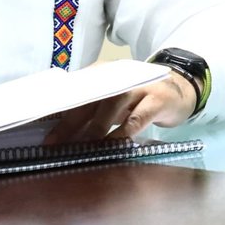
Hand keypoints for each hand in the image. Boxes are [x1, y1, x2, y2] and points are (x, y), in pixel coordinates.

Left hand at [43, 64, 196, 144]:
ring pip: (110, 109)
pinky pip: (137, 119)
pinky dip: (123, 133)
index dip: (58, 111)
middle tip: (53, 145)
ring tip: (80, 149)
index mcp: (102, 75)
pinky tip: (114, 145)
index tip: (43, 132)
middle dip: (69, 125)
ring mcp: (138, 87)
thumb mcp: (113, 99)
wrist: (180, 89)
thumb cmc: (138, 99)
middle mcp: (118, 77)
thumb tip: (57, 131)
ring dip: (94, 130)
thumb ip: (90, 109)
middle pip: (89, 101)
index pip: (75, 92)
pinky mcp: (157, 100)